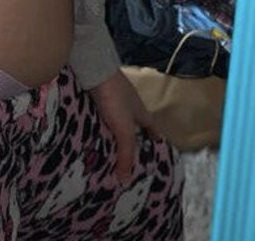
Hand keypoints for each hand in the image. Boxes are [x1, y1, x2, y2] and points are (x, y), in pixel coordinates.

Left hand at [89, 68, 160, 182]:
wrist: (97, 72)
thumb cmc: (116, 100)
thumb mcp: (124, 131)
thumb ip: (125, 155)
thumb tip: (126, 182)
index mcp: (141, 112)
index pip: (152, 127)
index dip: (155, 137)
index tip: (158, 145)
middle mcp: (131, 105)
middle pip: (137, 123)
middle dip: (136, 135)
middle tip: (133, 150)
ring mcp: (116, 99)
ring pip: (121, 118)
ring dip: (119, 130)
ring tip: (114, 144)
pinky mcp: (102, 96)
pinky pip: (106, 114)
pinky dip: (105, 123)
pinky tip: (97, 130)